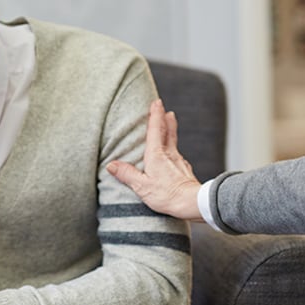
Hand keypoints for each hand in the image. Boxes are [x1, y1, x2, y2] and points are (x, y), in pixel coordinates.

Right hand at [107, 99, 202, 219]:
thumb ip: (127, 174)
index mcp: (157, 154)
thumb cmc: (167, 194)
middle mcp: (169, 154)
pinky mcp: (185, 171)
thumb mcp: (142, 186)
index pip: (156, 130)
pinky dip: (174, 149)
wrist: (193, 203)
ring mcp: (179, 161)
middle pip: (168, 132)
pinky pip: (178, 155)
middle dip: (165, 119)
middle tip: (165, 109)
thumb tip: (111, 165)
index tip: (156, 102)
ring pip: (174, 141)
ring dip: (171, 130)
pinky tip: (174, 155)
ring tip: (171, 123)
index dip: (155, 115)